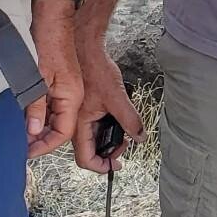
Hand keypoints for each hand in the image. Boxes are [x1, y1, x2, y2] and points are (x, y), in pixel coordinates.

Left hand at [26, 0, 82, 159]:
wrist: (52, 16)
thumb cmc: (47, 42)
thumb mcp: (37, 78)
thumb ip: (36, 107)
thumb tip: (33, 132)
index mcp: (72, 97)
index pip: (62, 133)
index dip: (45, 145)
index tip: (27, 152)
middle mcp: (72, 95)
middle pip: (60, 128)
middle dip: (41, 140)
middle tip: (20, 148)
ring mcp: (66, 88)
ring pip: (55, 118)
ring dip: (38, 128)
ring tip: (19, 136)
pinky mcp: (58, 81)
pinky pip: (51, 105)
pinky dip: (38, 114)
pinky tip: (24, 117)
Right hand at [73, 42, 142, 172]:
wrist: (86, 50)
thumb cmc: (96, 69)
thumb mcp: (117, 97)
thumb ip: (130, 120)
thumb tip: (140, 137)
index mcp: (79, 124)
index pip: (85, 159)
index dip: (101, 166)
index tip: (116, 165)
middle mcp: (75, 123)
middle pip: (88, 152)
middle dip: (107, 154)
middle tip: (124, 146)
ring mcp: (79, 117)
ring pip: (91, 140)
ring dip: (107, 142)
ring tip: (123, 135)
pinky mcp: (84, 109)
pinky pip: (93, 127)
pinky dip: (105, 130)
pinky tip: (117, 122)